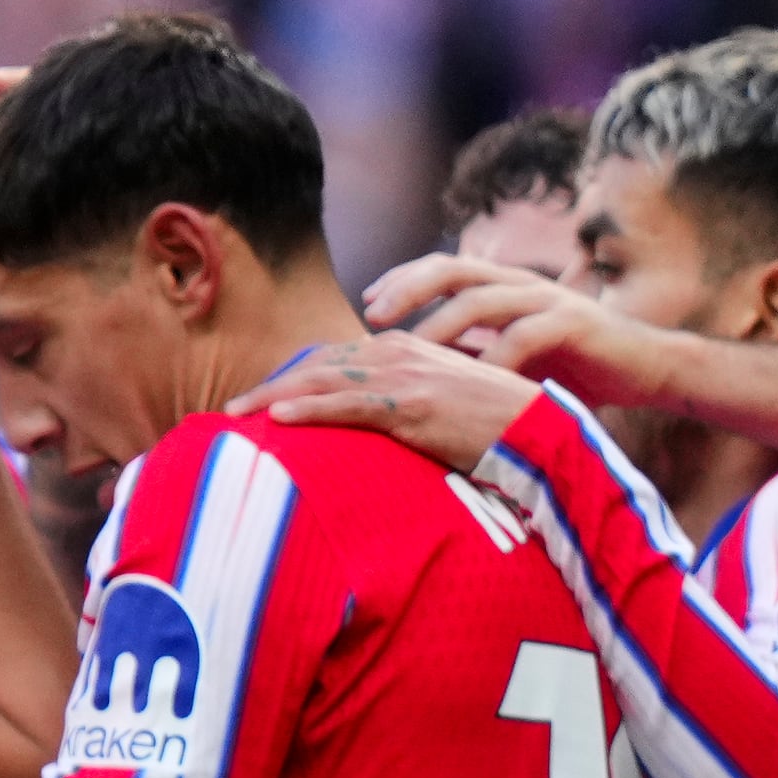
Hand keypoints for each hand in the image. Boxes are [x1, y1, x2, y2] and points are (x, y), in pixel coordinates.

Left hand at [245, 329, 541, 471]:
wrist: (546, 429)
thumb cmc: (498, 423)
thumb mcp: (443, 400)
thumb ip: (404, 399)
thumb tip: (371, 423)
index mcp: (404, 348)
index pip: (332, 359)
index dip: (291, 378)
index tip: (259, 400)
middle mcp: (400, 352)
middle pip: (319, 366)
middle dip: (272, 387)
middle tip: (231, 411)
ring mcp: (406, 376)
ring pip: (324, 381)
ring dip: (275, 397)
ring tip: (237, 415)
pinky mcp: (415, 404)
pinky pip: (350, 406)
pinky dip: (310, 410)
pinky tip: (277, 419)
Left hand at [358, 258, 685, 411]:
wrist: (649, 371)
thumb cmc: (575, 369)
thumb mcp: (513, 359)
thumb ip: (472, 355)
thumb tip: (412, 372)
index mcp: (504, 288)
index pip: (443, 269)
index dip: (404, 279)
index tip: (367, 305)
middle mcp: (522, 285)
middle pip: (453, 269)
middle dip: (409, 287)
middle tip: (372, 315)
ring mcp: (549, 301)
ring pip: (482, 297)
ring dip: (441, 321)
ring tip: (410, 349)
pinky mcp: (575, 325)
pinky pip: (525, 335)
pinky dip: (495, 357)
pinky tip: (469, 381)